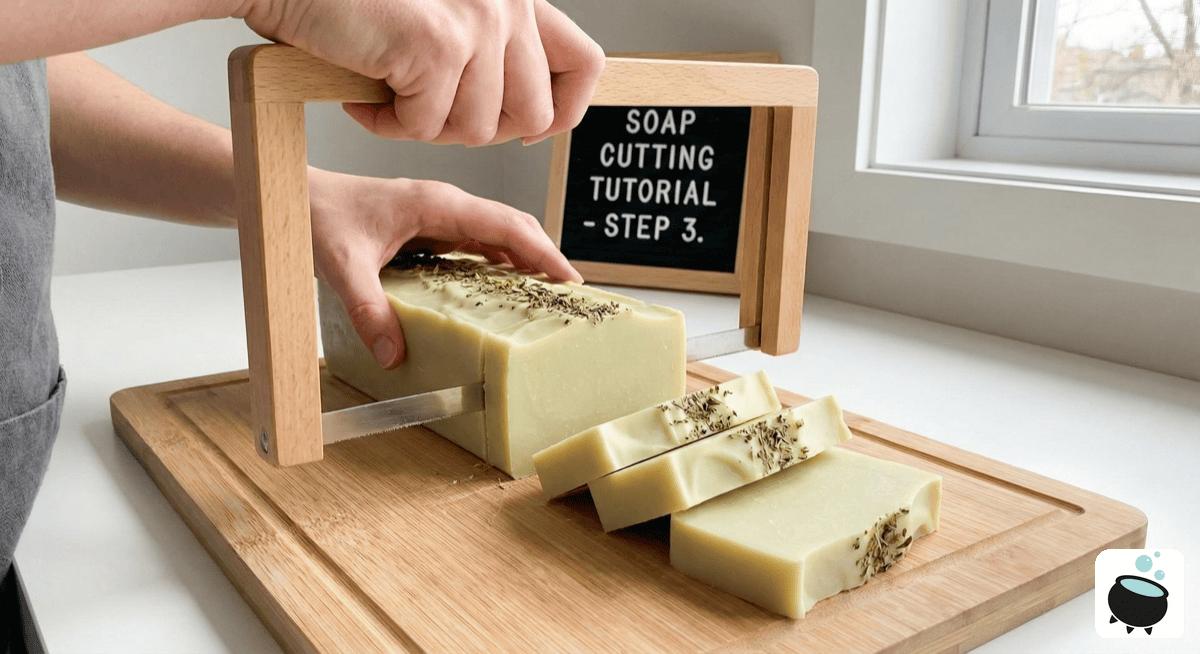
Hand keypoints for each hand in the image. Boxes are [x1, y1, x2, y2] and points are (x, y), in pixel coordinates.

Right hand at [238, 0, 603, 145]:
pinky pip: (426, 128)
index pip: (585, 65)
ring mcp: (477, 22)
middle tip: (427, 108)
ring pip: (477, 130)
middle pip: (532, 116)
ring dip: (424, 126)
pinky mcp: (438, 45)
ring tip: (387, 91)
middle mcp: (507, 4)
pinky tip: (362, 92)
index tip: (523, 129)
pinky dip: (386, 124)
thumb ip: (494, 52)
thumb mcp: (445, 20)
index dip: (563, 111)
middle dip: (476, 130)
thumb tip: (536, 121)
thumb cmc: (356, 7)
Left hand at [307, 169, 581, 367]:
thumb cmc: (316, 215)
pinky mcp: (429, 228)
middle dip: (544, 257)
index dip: (542, 252)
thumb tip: (393, 354)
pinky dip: (498, 264)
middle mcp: (445, 205)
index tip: (569, 279)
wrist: (292, 194)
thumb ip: (367, 309)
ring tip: (546, 297)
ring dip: (524, 261)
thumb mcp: (342, 265)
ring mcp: (439, 215)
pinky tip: (502, 290)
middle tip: (570, 296)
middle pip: (512, 227)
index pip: (505, 225)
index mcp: (436, 203)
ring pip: (497, 234)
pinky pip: (476, 244)